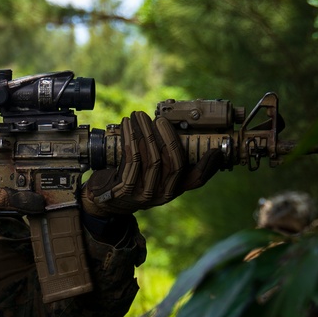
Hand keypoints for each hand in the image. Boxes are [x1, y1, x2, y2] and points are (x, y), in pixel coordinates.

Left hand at [83, 110, 221, 214]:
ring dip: (146, 132)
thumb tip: (176, 130)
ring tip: (139, 116)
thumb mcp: (150, 174)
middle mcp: (161, 195)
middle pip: (173, 163)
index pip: (196, 180)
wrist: (101, 200)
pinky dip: (131, 138)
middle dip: (167, 136)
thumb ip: (164, 160)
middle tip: (159, 119)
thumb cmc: (127, 180)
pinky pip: (132, 159)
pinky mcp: (125, 190)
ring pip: (152, 158)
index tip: (216, 149)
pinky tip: (127, 125)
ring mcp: (143, 194)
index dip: (208, 165)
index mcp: (171, 190)